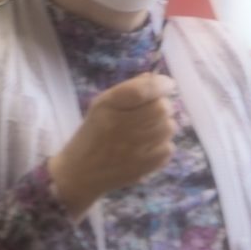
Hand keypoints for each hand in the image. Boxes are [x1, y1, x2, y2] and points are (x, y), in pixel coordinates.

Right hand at [48, 73, 176, 216]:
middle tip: (153, 110)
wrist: (81, 172)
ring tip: (149, 128)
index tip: (166, 84)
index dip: (160, 84)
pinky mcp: (143, 167)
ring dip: (164, 124)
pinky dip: (163, 144)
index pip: (143, 90)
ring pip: (168, 127)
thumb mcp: (102, 104)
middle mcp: (121, 127)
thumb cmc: (94, 132)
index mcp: (108, 107)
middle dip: (162, 104)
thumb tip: (155, 77)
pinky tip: (149, 145)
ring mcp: (134, 149)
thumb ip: (129, 89)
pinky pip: (168, 148)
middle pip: (161, 108)